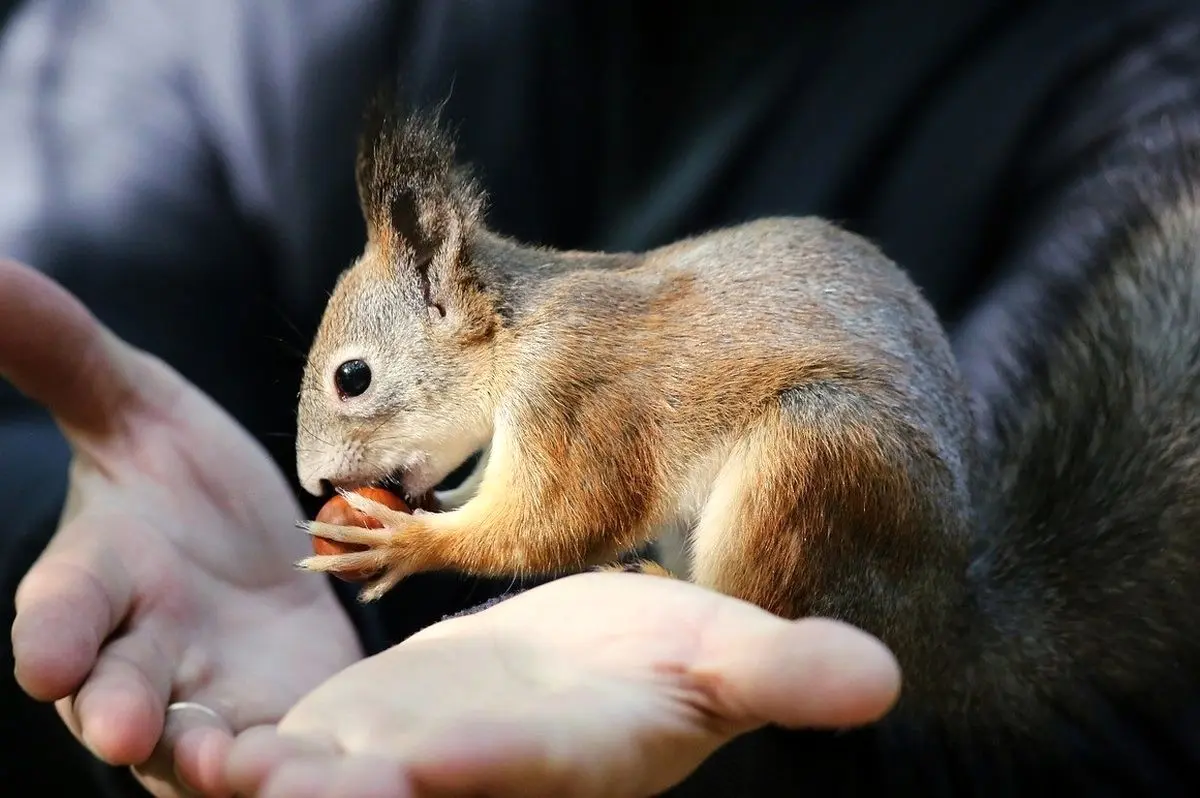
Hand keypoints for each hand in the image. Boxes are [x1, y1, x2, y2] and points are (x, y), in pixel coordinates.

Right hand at [1, 259, 361, 795]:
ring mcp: (216, 704)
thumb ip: (68, 356)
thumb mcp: (137, 409)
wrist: (256, 549)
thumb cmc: (180, 484)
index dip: (51, 628)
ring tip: (253, 772)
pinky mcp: (291, 724)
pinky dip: (322, 774)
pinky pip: (301, 761)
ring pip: (209, 750)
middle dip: (118, 709)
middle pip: (120, 693)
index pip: (61, 605)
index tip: (45, 654)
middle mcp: (145, 656)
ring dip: (227, 765)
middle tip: (121, 729)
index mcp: (103, 579)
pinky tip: (370, 777)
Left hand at [225, 571, 900, 797]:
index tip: (415, 764)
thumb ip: (782, 673)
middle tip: (244, 776)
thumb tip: (884, 681)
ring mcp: (397, 761)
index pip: (518, 767)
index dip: (471, 769)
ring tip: (183, 747)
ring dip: (248, 780)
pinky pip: (277, 752)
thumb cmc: (661, 660)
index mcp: (561, 753)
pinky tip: (176, 716)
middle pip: (394, 796)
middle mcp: (468, 775)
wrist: (583, 660)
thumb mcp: (719, 656)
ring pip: (317, 786)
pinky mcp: (348, 734)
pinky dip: (230, 744)